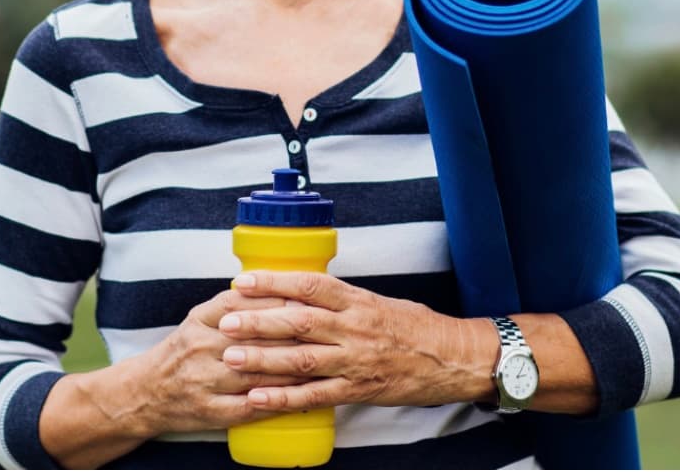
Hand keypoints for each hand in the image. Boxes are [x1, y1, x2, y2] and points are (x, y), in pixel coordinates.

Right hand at [128, 288, 314, 435]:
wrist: (147, 392)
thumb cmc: (182, 352)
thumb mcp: (199, 319)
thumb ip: (232, 304)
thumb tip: (278, 288)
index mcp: (200, 320)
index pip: (242, 304)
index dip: (277, 301)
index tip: (307, 299)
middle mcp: (201, 347)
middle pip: (255, 337)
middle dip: (294, 333)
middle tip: (326, 329)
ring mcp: (206, 381)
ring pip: (259, 372)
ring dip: (295, 368)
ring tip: (323, 362)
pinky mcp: (212, 411)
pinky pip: (252, 405)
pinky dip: (279, 400)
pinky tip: (302, 397)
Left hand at [217, 271, 492, 412]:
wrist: (454, 359)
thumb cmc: (417, 328)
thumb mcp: (379, 301)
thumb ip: (341, 299)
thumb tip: (300, 290)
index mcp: (357, 302)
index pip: (310, 286)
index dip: (274, 283)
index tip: (243, 282)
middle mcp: (354, 329)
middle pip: (299, 322)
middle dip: (258, 321)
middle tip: (225, 320)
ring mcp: (355, 362)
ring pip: (302, 359)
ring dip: (263, 359)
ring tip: (232, 358)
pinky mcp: (358, 390)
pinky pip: (315, 396)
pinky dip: (284, 397)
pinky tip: (257, 398)